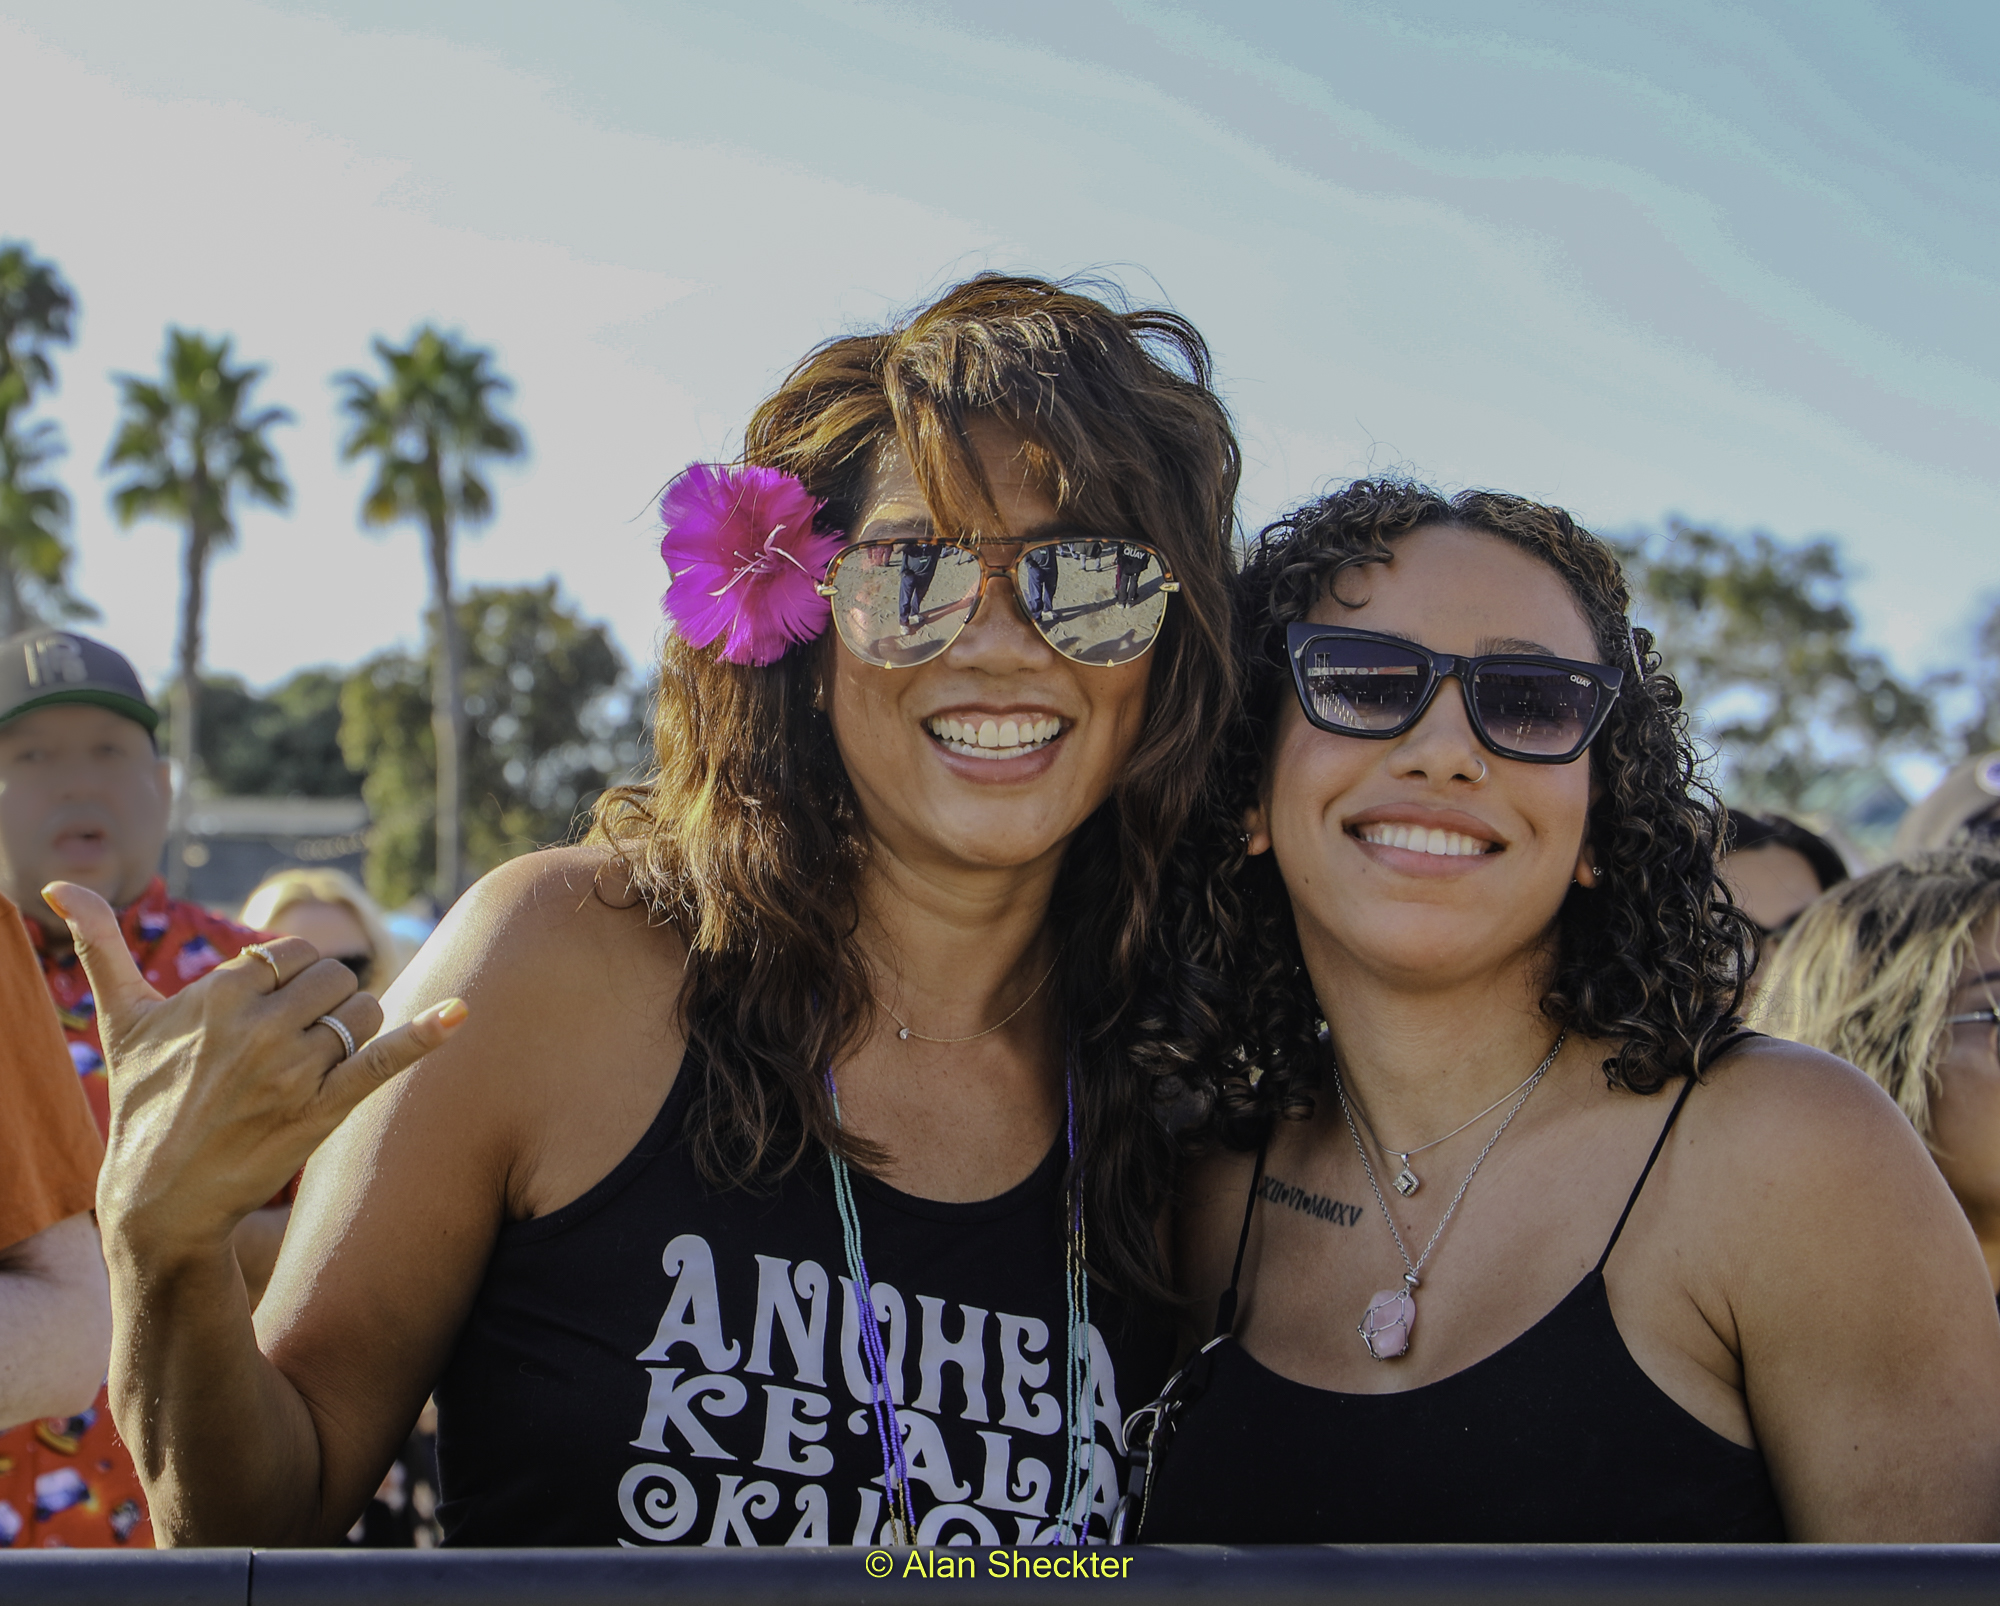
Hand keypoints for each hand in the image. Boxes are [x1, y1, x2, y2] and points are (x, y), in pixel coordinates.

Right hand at [44, 881, 466, 1266]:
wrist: (158, 1200)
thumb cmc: (141, 1103)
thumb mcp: (121, 1020)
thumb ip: (101, 945)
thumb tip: (59, 883)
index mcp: (218, 994)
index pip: (292, 953)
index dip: (289, 977)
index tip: (269, 1008)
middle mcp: (258, 1027)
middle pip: (334, 979)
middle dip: (324, 1003)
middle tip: (292, 1043)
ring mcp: (293, 1071)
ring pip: (361, 1016)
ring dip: (352, 1032)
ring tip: (314, 1065)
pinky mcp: (322, 1111)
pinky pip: (384, 1060)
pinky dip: (426, 1035)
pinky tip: (459, 1014)